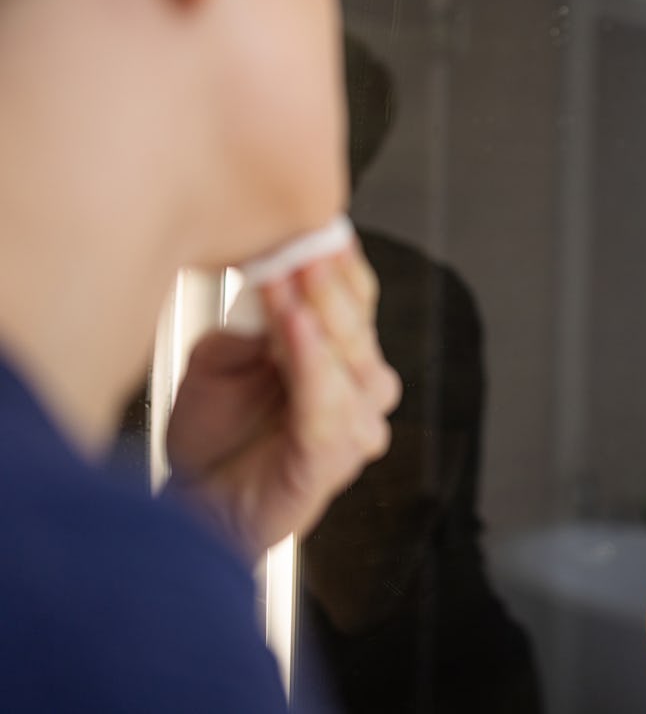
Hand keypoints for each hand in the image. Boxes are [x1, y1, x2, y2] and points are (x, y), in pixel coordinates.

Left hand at [165, 242, 401, 561]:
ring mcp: (355, 424)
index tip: (311, 225)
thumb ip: (254, 324)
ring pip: (351, 359)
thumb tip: (269, 273)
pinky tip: (292, 327)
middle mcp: (359, 388)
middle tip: (299, 244)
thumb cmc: (215, 438)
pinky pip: (328, 401)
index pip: (358, 298)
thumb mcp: (223, 358)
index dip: (338, 263)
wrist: (196, 508)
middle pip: (360, 323)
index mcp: (340, 358)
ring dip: (319, 314)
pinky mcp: (333, 456)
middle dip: (327, 282)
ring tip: (288, 278)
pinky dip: (311, 360)